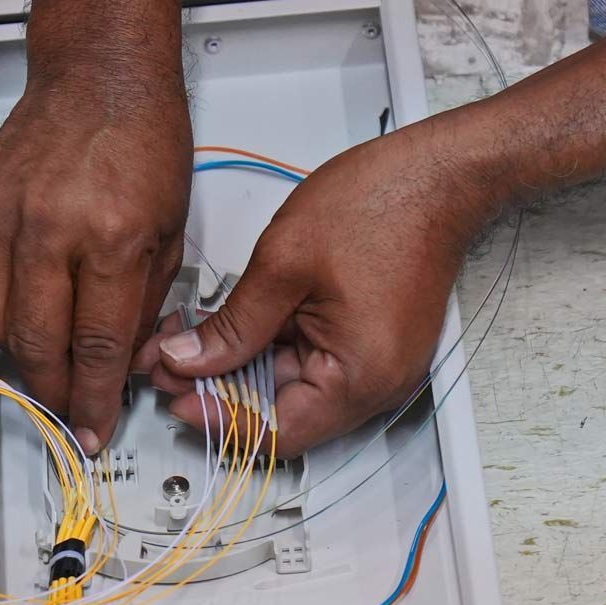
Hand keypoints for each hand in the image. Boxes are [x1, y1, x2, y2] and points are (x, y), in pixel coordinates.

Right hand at [0, 75, 190, 452]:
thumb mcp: (170, 231)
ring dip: (19, 351)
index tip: (92, 427)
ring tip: (46, 356)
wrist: (99, 73)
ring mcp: (3, 213)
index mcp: (110, 235)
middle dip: (51, 389)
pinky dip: (0, 300)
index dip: (92, 398)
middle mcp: (50, 225)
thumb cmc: (142, 141)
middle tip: (65, 405)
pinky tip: (28, 298)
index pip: (95, 344)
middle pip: (34, 343)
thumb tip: (122, 363)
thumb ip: (143, 304)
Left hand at [139, 115, 510, 456]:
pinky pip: (311, 366)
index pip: (274, 431)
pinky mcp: (370, 345)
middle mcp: (376, 385)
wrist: (438, 173)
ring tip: (188, 340)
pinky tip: (231, 330)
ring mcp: (376, 367)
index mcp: (359, 376)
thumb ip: (231, 325)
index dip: (216, 419)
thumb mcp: (283, 264)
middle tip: (166, 362)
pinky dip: (268, 352)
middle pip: (280, 415)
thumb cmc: (382, 204)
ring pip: (290, 391)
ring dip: (239, 370)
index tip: (173, 394)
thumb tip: (185, 360)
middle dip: (218, 391)